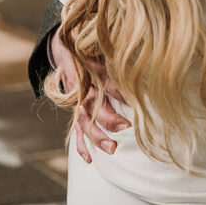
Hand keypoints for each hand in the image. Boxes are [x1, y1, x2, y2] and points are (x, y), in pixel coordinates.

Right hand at [49, 27, 129, 163]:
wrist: (63, 45)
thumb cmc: (91, 46)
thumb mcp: (102, 46)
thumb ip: (118, 56)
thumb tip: (142, 64)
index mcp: (91, 70)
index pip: (105, 82)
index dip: (118, 91)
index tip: (134, 101)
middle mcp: (83, 87)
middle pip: (94, 105)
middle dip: (110, 118)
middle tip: (127, 128)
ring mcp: (77, 100)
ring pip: (84, 121)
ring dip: (97, 136)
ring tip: (112, 149)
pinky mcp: (75, 110)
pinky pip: (76, 130)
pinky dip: (81, 145)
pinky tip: (90, 159)